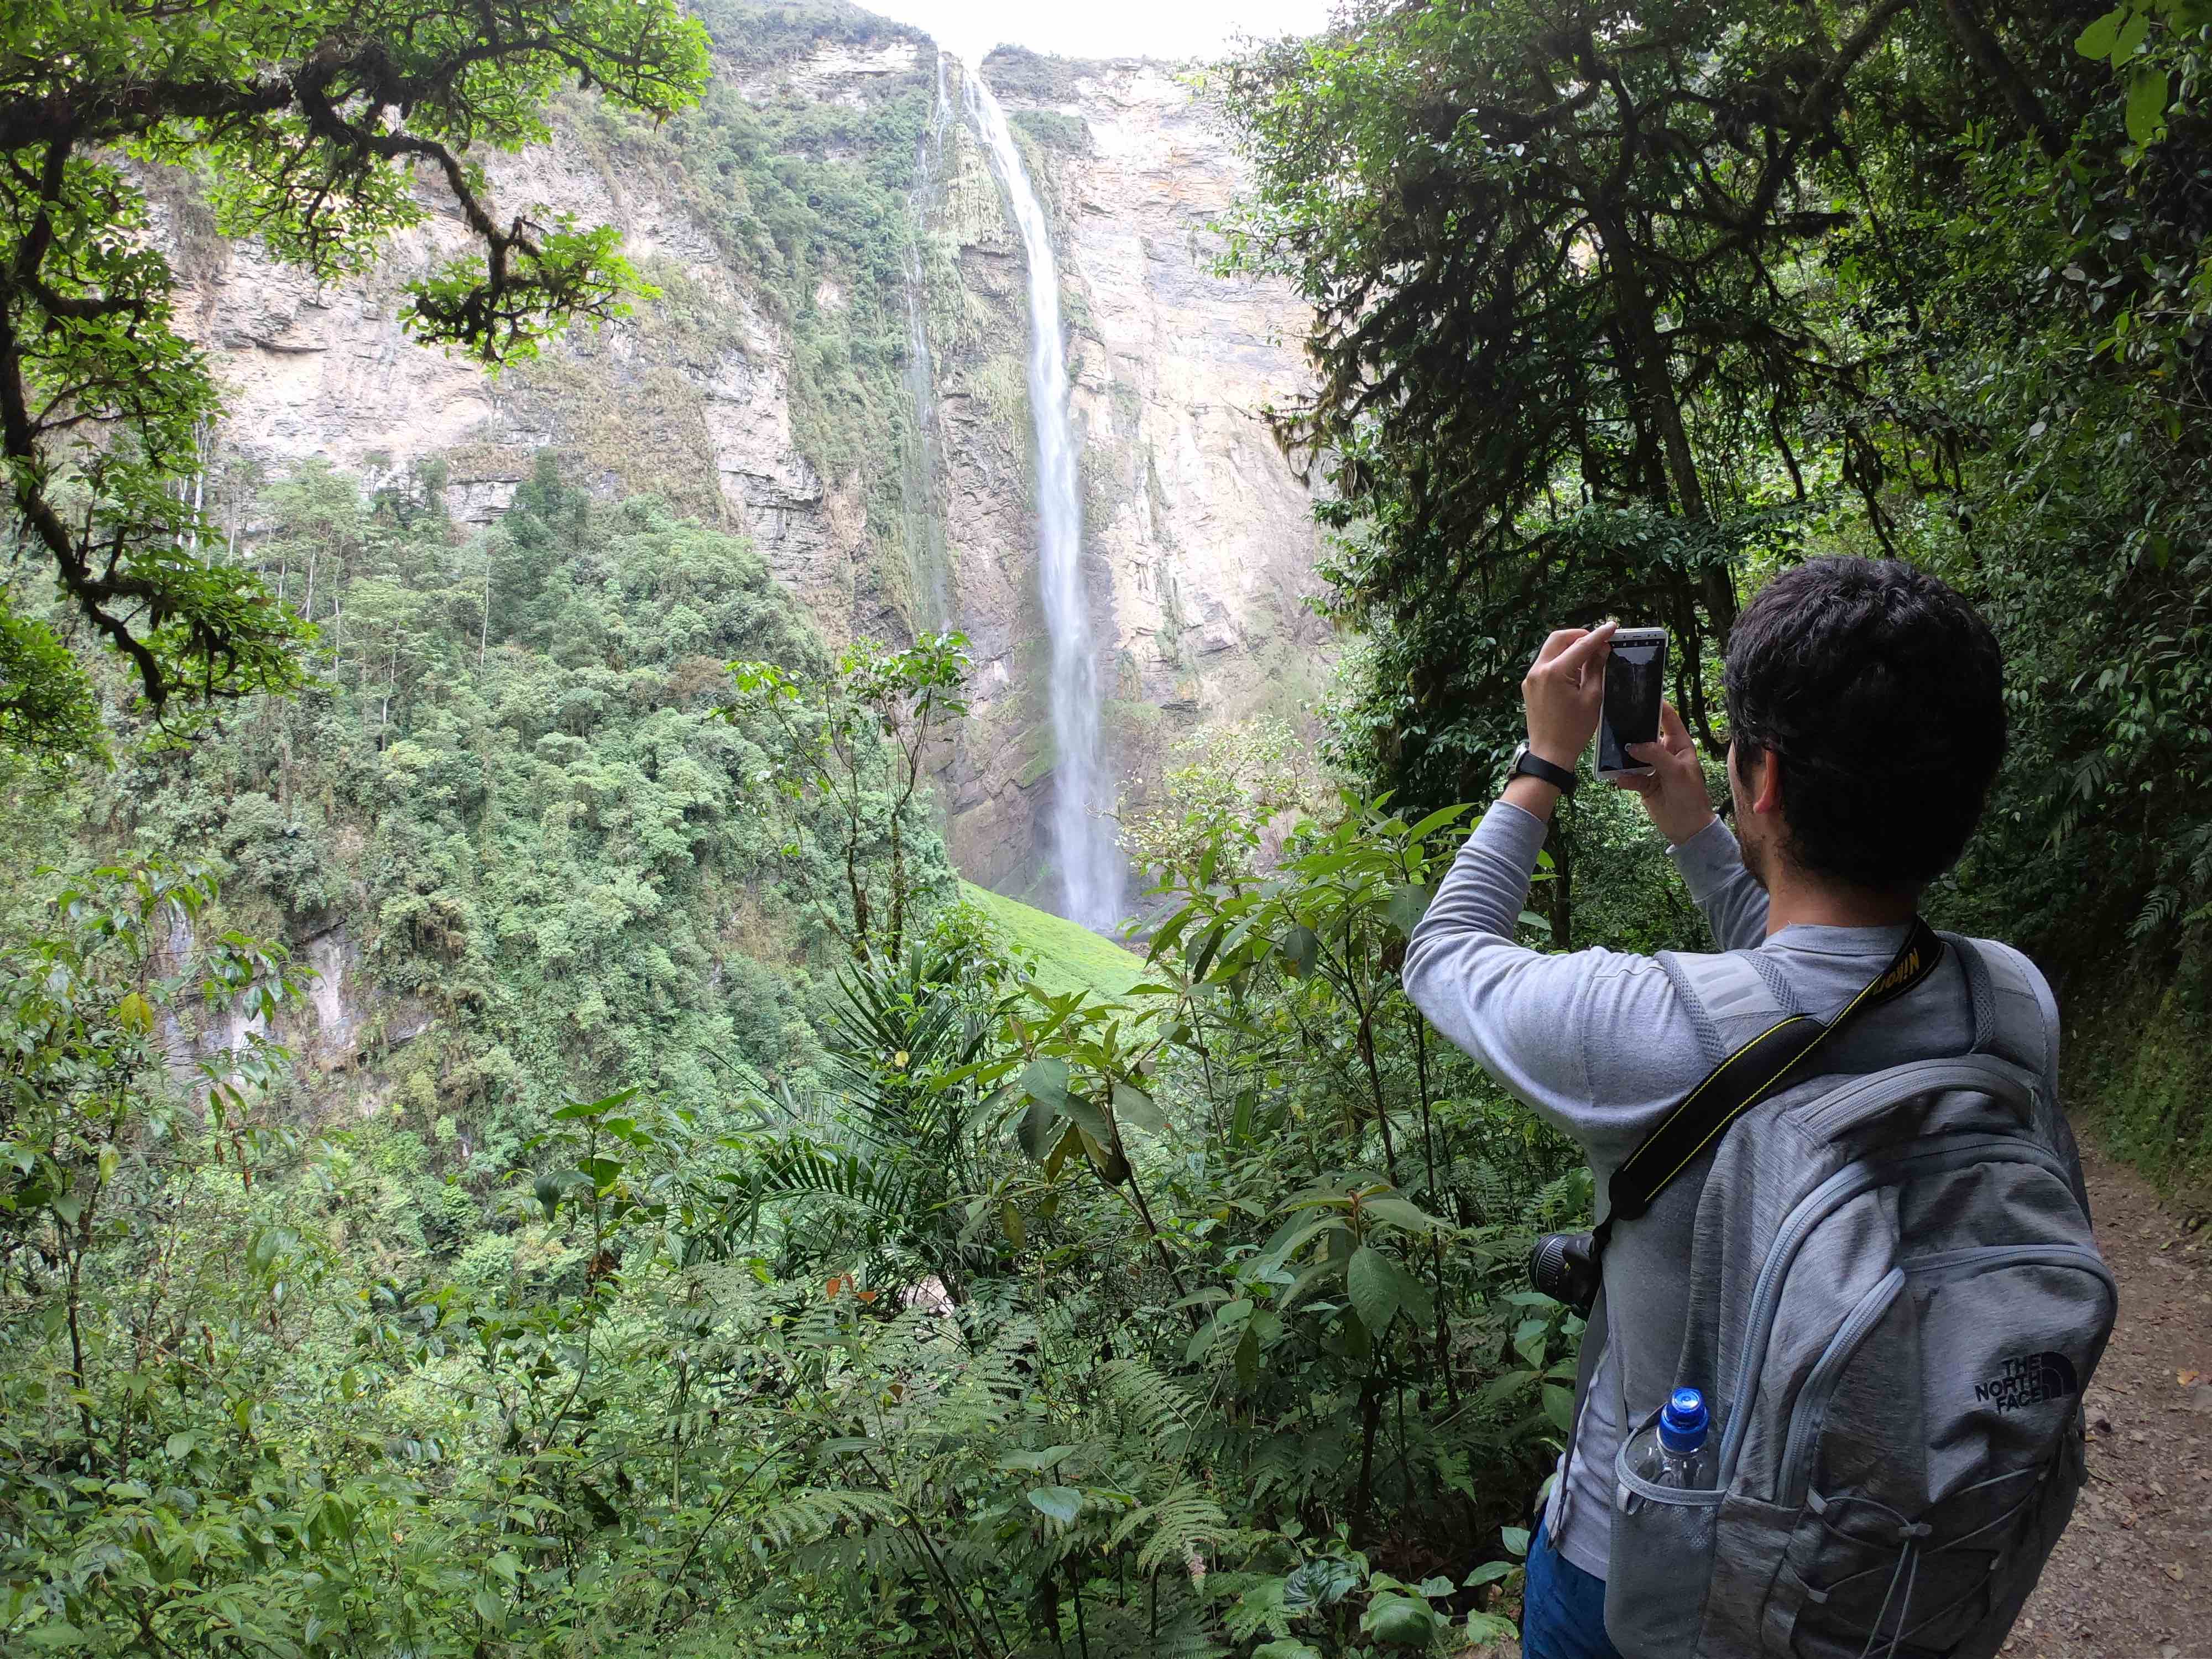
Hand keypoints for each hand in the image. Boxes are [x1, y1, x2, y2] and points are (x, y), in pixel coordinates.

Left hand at [1521, 622, 1616, 769]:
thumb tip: (1601, 649)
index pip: (1581, 645)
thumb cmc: (1574, 730)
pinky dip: (1560, 660)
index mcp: (1555, 672)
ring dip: (1569, 647)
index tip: (1612, 627)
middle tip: (1598, 642)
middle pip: (1559, 638)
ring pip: (1550, 649)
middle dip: (1580, 636)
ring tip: (1589, 656)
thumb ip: (1596, 669)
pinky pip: (1546, 663)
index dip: (1599, 635)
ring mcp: (1531, 678)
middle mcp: (1538, 670)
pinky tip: (1575, 670)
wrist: (1549, 753)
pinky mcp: (1529, 685)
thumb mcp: (1592, 698)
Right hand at [1610, 700, 1716, 845]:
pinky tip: (1619, 780)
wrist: (1686, 827)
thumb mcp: (1676, 772)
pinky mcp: (1643, 783)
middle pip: (1646, 735)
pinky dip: (1623, 777)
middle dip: (1632, 730)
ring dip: (1623, 756)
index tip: (1641, 695)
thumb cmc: (1689, 795)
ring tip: (1610, 752)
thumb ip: (1655, 755)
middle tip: (1615, 721)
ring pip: (1634, 755)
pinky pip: (1629, 775)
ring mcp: (1653, 768)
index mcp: (1679, 745)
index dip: (1658, 706)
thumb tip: (1631, 745)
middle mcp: (1665, 753)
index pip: (1669, 719)